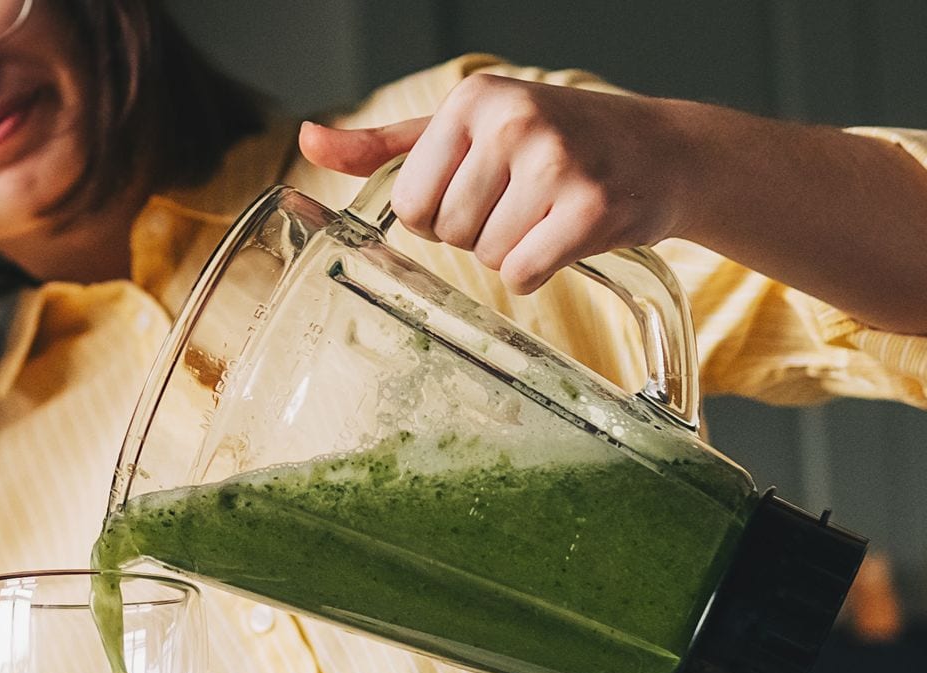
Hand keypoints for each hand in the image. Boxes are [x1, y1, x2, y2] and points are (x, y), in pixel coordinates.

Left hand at [300, 73, 691, 293]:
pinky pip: (523, 274)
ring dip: (512, 251)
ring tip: (547, 213)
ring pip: (486, 256)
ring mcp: (555, 161)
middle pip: (447, 232)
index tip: (479, 192)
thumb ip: (384, 146)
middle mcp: (512, 121)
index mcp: (474, 99)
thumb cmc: (554, 141)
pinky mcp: (590, 206)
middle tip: (522, 202)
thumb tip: (308, 139)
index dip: (438, 216)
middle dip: (477, 233)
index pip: (408, 204)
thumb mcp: (466, 130)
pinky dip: (541, 270)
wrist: (662, 151)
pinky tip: (567, 235)